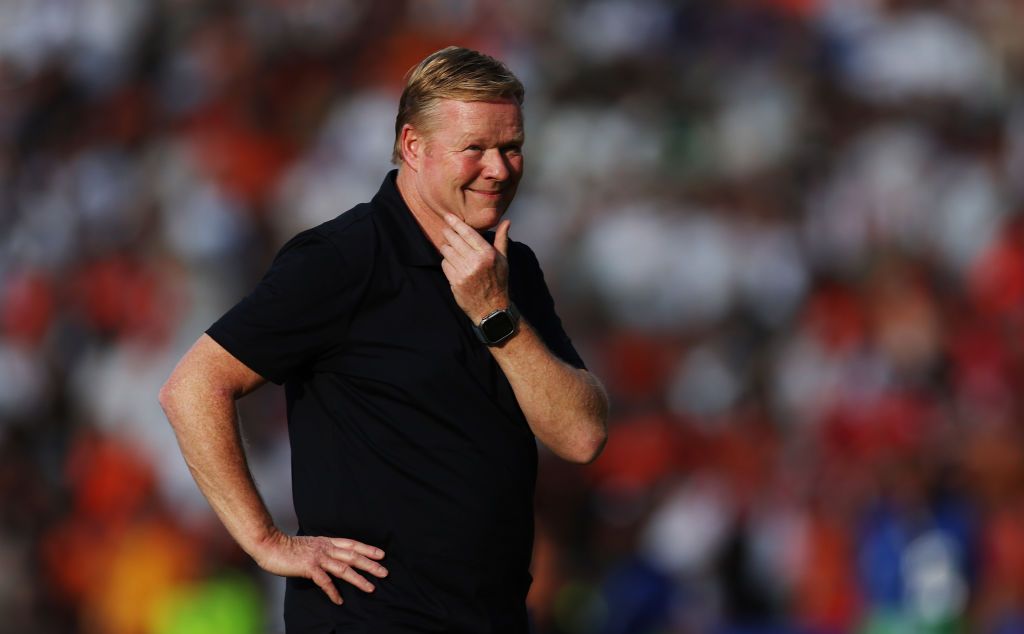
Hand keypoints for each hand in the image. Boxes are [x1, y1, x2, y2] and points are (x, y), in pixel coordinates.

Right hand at [253, 530, 387, 604]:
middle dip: (370, 564)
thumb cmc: (287, 547)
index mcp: (326, 541)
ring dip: (359, 579)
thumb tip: (332, 558)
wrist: (269, 544)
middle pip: (353, 556)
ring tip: (371, 588)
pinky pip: (325, 581)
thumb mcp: (310, 545)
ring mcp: (318, 557)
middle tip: (384, 572)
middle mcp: (325, 548)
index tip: (381, 554)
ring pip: (344, 568)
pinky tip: (339, 599)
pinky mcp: (309, 567)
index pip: (352, 544)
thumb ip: (322, 550)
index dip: (367, 549)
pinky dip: (333, 591)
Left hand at [439, 214, 510, 320]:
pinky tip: (453, 264)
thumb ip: (502, 239)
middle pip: (454, 239)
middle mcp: (476, 261)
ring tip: (451, 249)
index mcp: (487, 253)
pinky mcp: (455, 282)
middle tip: (446, 230)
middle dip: (448, 233)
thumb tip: (507, 221)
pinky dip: (447, 262)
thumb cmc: (498, 281)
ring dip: (447, 248)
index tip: (448, 216)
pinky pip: (445, 264)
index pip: (467, 233)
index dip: (456, 223)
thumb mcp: (503, 260)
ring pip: (447, 251)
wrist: (492, 309)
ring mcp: (464, 272)